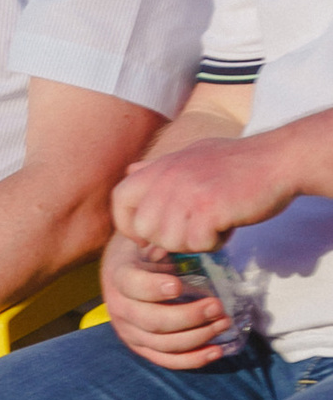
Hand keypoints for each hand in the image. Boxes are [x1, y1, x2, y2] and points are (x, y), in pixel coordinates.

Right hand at [99, 236, 238, 368]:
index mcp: (119, 277)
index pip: (133, 286)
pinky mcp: (142, 347)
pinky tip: (216, 351)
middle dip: (188, 317)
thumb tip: (180, 236)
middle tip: (218, 307)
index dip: (154, 288)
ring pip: (162, 344)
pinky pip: (166, 360)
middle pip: (152, 321)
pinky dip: (192, 360)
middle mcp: (120, 309)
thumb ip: (160, 238)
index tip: (178, 285)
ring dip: (197, 337)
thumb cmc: (143, 249)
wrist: (122, 267)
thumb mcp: (146, 237)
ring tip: (224, 323)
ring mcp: (130, 332)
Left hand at [113, 127, 306, 255]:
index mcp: (161, 167)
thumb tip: (129, 173)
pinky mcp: (209, 209)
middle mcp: (168, 178)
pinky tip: (229, 223)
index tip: (150, 234)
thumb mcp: (192, 155)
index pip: (119, 200)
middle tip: (195, 227)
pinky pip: (198, 244)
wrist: (279, 159)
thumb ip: (159, 168)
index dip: (129, 223)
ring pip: (170, 241)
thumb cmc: (238, 162)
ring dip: (194, 241)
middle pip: (144, 229)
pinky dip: (215, 242)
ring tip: (215, 221)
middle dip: (167, 238)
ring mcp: (188, 193)